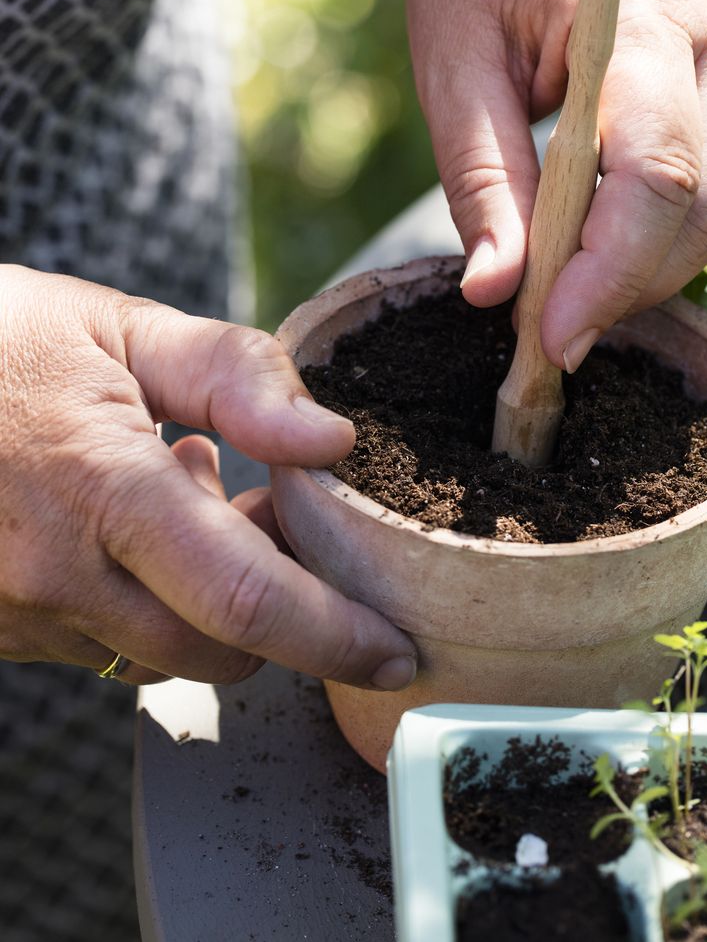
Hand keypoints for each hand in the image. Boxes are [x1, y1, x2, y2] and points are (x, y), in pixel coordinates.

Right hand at [0, 266, 415, 689]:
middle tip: (274, 514)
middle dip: (277, 611)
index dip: (336, 638)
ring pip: (158, 653)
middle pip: (216, 652)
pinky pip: (100, 643)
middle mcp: (53, 573)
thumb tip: (333, 439)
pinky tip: (124, 519)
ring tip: (184, 491)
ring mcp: (15, 613)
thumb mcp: (121, 326)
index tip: (395, 651)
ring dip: (206, 599)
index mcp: (101, 491)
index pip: (247, 602)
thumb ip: (236, 379)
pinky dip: (143, 599)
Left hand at [408, 0, 706, 371]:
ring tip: (571, 293)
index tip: (547, 337)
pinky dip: (673, 235)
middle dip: (631, 285)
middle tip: (548, 333)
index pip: (658, 171)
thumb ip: (481, 179)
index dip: (609, 271)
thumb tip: (497, 295)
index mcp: (648, 14)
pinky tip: (608, 246)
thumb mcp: (451, 61)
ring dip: (655, 269)